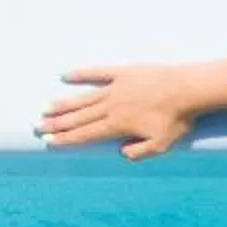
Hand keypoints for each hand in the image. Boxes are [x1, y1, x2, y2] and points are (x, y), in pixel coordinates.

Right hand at [38, 65, 200, 158]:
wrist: (188, 90)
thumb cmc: (177, 119)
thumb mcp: (162, 144)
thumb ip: (140, 152)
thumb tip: (121, 154)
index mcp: (117, 125)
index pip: (86, 134)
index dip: (66, 139)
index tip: (49, 141)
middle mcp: (110, 107)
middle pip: (78, 117)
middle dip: (57, 124)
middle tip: (38, 126)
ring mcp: (115, 88)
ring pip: (83, 98)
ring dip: (64, 105)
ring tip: (47, 109)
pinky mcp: (123, 73)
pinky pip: (97, 73)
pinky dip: (81, 74)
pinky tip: (66, 75)